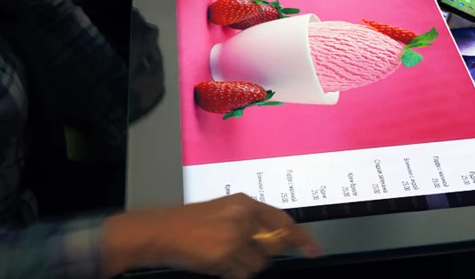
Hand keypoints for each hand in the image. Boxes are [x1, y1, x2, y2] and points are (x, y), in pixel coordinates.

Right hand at [103, 194, 319, 278]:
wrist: (161, 232)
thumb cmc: (188, 223)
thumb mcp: (224, 212)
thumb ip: (250, 221)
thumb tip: (275, 238)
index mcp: (244, 203)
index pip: (282, 220)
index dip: (300, 237)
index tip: (313, 248)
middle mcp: (243, 217)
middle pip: (274, 244)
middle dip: (264, 253)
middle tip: (242, 252)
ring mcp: (234, 237)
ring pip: (259, 263)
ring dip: (245, 265)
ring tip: (223, 256)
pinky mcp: (224, 256)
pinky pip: (242, 274)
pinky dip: (233, 274)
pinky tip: (217, 264)